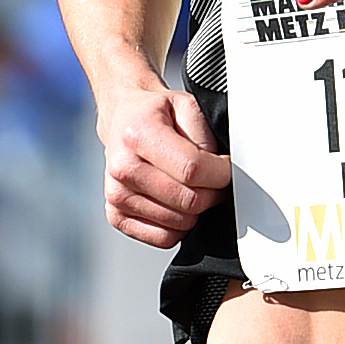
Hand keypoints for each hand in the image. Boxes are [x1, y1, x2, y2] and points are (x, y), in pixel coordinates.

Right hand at [100, 77, 230, 249]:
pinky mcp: (117, 216)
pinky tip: (176, 203)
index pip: (192, 170)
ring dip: (197, 210)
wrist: (123, 120)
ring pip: (181, 223)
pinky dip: (179, 226)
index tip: (227, 168)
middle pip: (189, 201)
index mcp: (138, 135)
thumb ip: (206, 137)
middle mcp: (123, 168)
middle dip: (214, 193)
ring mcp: (117, 195)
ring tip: (192, 186)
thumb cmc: (156, 115)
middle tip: (215, 180)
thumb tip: (221, 171)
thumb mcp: (186, 105)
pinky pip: (164, 238)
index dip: (221, 174)